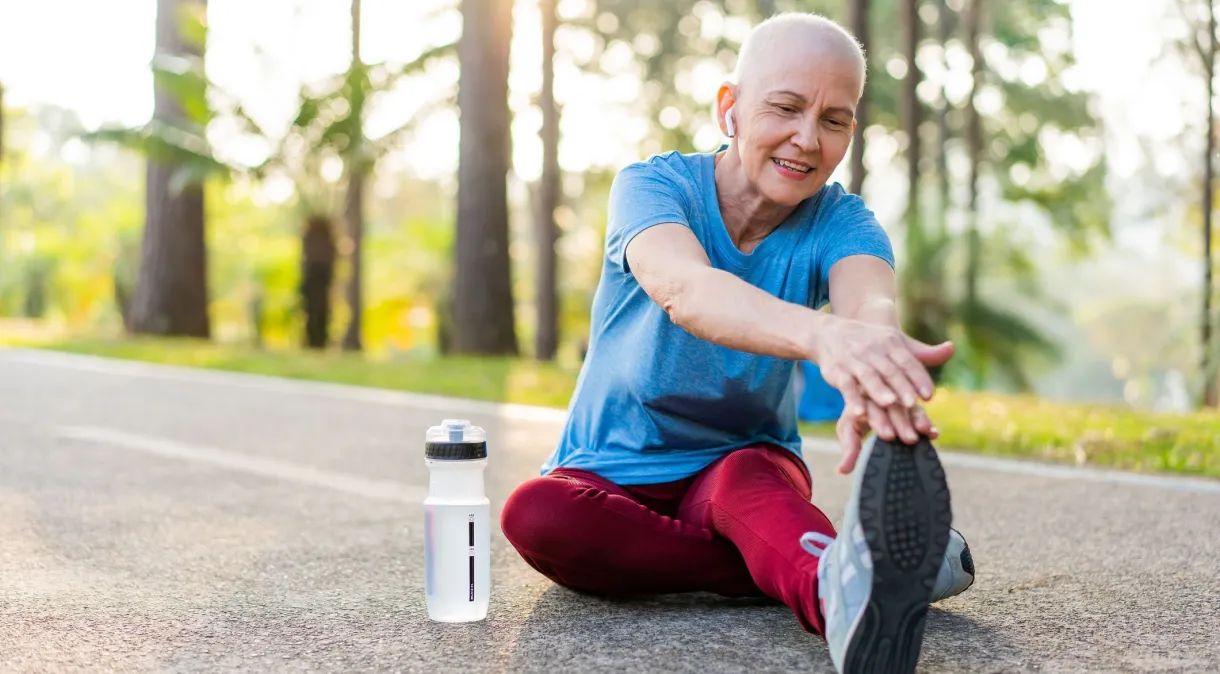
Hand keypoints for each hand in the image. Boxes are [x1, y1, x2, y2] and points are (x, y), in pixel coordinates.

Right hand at [813, 315, 954, 413]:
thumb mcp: (896, 343)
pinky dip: (853, 399)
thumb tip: (951, 349)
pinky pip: (846, 386)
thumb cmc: (871, 342)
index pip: (908, 362)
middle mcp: (873, 351)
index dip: (919, 378)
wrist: (831, 332)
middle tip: (913, 405)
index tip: (929, 395)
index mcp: (891, 344)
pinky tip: (859, 413)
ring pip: (869, 377)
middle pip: (890, 371)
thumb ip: (923, 353)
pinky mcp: (838, 372)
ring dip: (879, 391)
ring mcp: (855, 361)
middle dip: (901, 387)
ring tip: (890, 404)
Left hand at [835, 400, 939, 474]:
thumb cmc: (856, 418)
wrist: (866, 395)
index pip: (869, 409)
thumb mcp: (849, 430)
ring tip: (924, 432)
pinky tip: (933, 433)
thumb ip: (849, 449)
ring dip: (916, 420)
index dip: (879, 422)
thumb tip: (841, 471)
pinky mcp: (909, 401)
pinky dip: (926, 421)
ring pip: (907, 407)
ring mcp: (895, 396)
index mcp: (860, 400)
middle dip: (901, 423)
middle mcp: (878, 395)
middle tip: (909, 439)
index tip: (888, 435)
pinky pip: (919, 410)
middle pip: (890, 408)